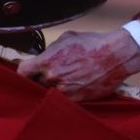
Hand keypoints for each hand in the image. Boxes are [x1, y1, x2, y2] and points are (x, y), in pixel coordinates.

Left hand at [17, 28, 139, 102]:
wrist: (116, 55)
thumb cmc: (92, 44)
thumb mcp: (66, 39)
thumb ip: (50, 50)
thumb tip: (42, 57)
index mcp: (47, 61)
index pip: (23, 72)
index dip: (23, 73)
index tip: (27, 73)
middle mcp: (53, 77)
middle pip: (35, 84)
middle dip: (39, 80)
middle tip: (46, 76)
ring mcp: (65, 90)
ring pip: (48, 93)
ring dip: (52, 89)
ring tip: (62, 81)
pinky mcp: (77, 99)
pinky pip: (63, 100)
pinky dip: (64, 96)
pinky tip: (71, 87)